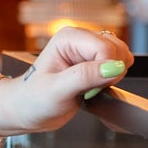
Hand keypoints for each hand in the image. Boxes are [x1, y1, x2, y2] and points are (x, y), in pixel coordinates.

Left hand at [0, 24, 133, 138]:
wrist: (26, 110)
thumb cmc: (33, 99)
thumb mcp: (57, 90)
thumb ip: (85, 76)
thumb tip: (114, 67)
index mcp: (68, 37)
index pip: (107, 48)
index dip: (105, 70)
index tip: (89, 85)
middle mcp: (80, 39)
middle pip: (117, 50)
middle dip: (110, 73)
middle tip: (87, 87)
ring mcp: (88, 50)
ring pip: (121, 57)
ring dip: (111, 77)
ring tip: (87, 88)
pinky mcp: (94, 62)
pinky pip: (118, 66)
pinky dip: (112, 80)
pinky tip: (93, 88)